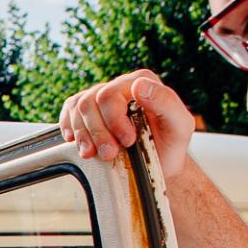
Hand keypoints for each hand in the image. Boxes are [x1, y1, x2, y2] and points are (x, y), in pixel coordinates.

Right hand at [58, 69, 197, 181]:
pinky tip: (81, 142)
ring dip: (84, 136)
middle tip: (111, 153)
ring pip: (77, 109)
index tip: (127, 141)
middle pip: (89, 102)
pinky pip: (68, 112)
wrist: (159, 164)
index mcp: (142, 82)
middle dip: (98, 133)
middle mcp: (120, 86)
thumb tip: (140, 85)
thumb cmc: (170, 145)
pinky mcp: (88, 112)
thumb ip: (165, 102)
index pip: (110, 94)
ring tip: (98, 154)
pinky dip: (71, 129)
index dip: (113, 120)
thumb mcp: (179, 125)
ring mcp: (101, 99)